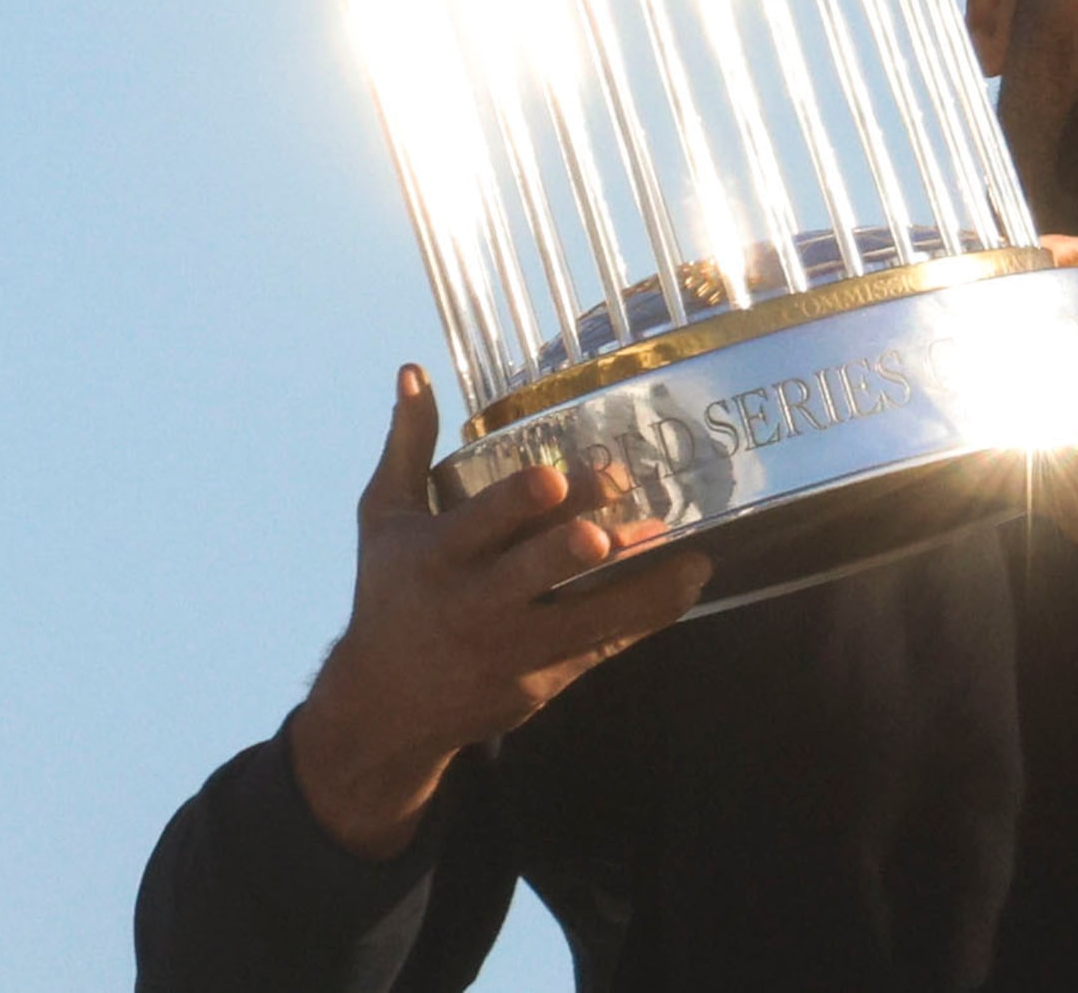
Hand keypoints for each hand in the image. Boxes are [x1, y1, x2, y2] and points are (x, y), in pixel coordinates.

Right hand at [289, 365, 712, 858]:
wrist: (387, 707)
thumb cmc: (389, 595)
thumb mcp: (384, 518)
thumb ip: (408, 445)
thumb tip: (413, 370)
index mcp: (438, 554)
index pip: (480, 523)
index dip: (516, 503)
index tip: (551, 478)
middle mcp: (477, 603)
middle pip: (534, 572)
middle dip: (572, 550)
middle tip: (611, 523)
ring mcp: (516, 646)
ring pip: (590, 618)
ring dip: (643, 588)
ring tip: (693, 556)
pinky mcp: (546, 678)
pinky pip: (607, 645)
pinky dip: (649, 614)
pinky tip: (687, 581)